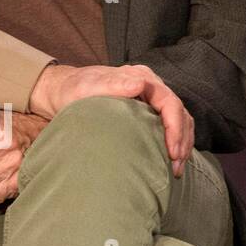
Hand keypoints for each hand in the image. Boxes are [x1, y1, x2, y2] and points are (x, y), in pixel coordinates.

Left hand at [28, 62, 194, 176]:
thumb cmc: (74, 89)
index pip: (170, 102)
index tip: (172, 152)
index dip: (175, 128)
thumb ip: (112, 84)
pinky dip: (174, 142)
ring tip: (176, 168)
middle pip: (180, 113)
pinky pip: (170, 126)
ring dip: (181, 144)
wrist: (63, 92)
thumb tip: (139, 85)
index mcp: (140, 77)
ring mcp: (150, 98)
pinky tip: (169, 160)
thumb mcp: (88, 87)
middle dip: (182, 141)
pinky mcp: (147, 111)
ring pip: (179, 121)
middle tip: (176, 166)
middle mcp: (150, 86)